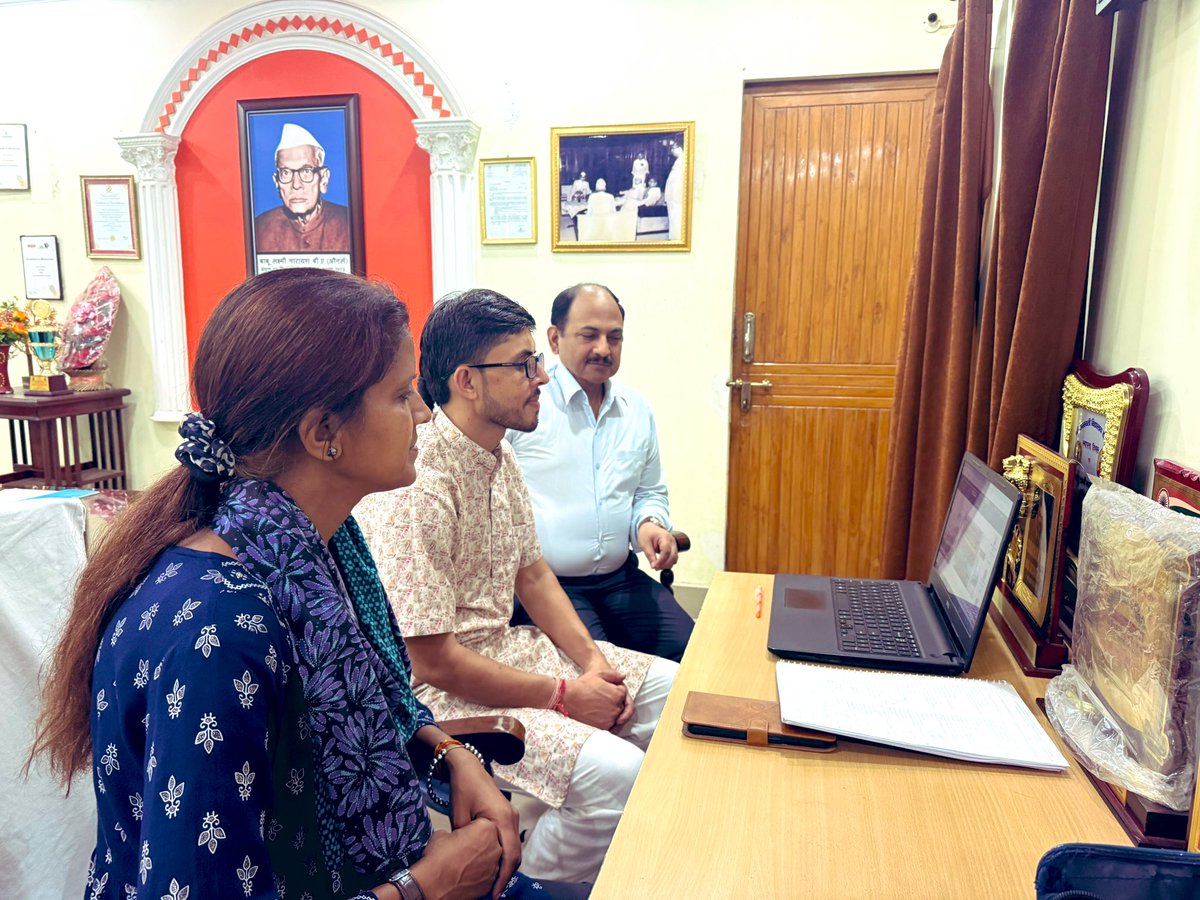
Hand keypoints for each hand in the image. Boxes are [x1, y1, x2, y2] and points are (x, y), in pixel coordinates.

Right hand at [408, 818, 501, 899]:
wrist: (433, 885)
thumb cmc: (437, 859)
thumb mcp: (442, 833)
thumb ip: (456, 832)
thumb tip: (454, 837)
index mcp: (486, 829)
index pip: (482, 824)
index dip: (470, 830)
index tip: (463, 835)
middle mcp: (495, 847)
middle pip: (490, 841)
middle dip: (479, 844)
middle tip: (463, 850)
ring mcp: (494, 867)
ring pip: (489, 859)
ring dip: (480, 860)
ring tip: (463, 864)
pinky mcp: (490, 883)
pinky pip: (487, 875)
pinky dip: (479, 875)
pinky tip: (465, 875)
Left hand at [447, 748, 520, 898]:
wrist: (468, 767)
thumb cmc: (463, 789)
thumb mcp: (460, 818)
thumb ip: (467, 841)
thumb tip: (466, 862)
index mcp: (503, 819)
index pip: (509, 856)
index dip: (503, 878)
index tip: (494, 894)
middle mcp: (513, 819)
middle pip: (516, 855)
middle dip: (506, 876)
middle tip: (493, 894)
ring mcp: (512, 816)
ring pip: (514, 848)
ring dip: (506, 866)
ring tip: (493, 884)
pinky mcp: (508, 816)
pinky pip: (510, 840)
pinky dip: (505, 855)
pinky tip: (493, 865)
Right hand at [562, 670, 627, 729]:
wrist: (568, 697)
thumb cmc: (583, 684)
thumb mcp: (600, 674)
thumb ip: (614, 675)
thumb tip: (623, 676)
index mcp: (618, 694)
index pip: (623, 693)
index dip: (615, 690)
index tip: (606, 690)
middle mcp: (616, 707)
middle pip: (621, 706)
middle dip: (615, 702)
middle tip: (602, 699)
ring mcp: (610, 718)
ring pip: (617, 716)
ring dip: (612, 713)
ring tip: (600, 708)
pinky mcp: (603, 727)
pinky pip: (611, 726)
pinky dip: (609, 723)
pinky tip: (601, 717)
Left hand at [637, 521, 678, 570]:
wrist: (649, 527)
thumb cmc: (646, 533)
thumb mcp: (645, 544)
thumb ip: (650, 555)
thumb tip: (654, 566)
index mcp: (665, 537)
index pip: (666, 551)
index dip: (661, 561)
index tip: (654, 567)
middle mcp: (672, 541)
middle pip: (673, 556)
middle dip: (665, 564)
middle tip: (655, 568)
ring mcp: (674, 544)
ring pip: (675, 558)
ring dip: (667, 564)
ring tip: (657, 566)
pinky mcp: (673, 548)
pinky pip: (674, 558)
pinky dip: (669, 562)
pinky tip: (661, 564)